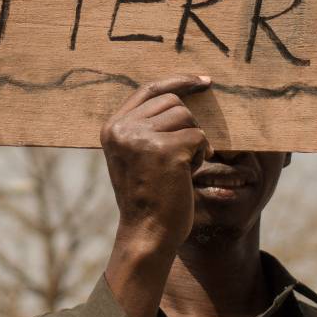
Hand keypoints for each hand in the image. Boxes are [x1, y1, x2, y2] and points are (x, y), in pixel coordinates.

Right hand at [99, 74, 212, 316]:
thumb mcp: (135, 156)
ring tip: (180, 168)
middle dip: (186, 126)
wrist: (147, 234)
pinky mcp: (166, 150)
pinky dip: (201, 156)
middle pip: (173, 103)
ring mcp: (143, 138)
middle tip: (180, 156)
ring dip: (194, 142)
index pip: (149, 90)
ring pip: (188, 118)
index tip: (203, 82)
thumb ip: (144, 126)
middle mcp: (123, 128)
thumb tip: (180, 95)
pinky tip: (187, 175)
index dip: (178, 82)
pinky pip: (199, 137)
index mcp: (112, 127)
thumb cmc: (147, 198)